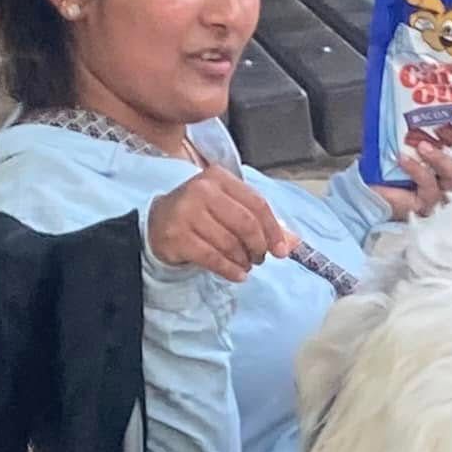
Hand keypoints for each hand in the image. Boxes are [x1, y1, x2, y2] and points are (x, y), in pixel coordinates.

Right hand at [147, 164, 290, 283]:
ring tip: (245, 265)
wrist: (158, 223)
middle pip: (245, 223)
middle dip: (258, 246)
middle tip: (260, 259)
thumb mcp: (229, 209)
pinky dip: (229, 269)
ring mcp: (186, 211)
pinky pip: (212, 257)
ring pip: (229, 243)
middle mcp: (201, 189)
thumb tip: (293, 243)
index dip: (273, 230)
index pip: (257, 204)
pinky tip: (237, 275)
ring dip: (243, 260)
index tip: (281, 251)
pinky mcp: (177, 235)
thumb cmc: (201, 214)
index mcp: (219, 177)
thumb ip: (260, 222)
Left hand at [371, 143, 451, 221]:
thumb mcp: (418, 140)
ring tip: (425, 146)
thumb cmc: (394, 162)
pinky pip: (428, 186)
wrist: (366, 187)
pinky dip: (417, 169)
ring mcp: (440, 200)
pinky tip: (404, 158)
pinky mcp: (423, 206)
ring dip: (442, 160)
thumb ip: (437, 127)